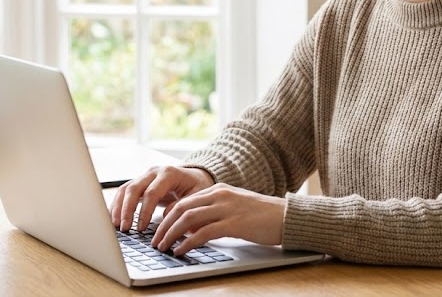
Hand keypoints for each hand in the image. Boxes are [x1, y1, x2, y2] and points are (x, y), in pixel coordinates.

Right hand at [110, 165, 214, 231]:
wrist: (196, 177)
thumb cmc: (197, 187)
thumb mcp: (197, 196)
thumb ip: (182, 206)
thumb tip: (165, 218)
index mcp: (169, 173)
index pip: (152, 192)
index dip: (144, 211)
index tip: (141, 228)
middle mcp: (154, 172)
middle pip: (134, 188)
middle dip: (126, 210)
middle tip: (124, 228)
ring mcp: (145, 176)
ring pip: (125, 189)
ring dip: (118, 207)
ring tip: (115, 226)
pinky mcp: (140, 184)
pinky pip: (124, 193)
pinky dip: (117, 205)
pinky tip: (113, 218)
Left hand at [150, 183, 285, 255]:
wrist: (286, 216)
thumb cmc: (262, 215)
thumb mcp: (235, 207)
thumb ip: (214, 212)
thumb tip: (193, 228)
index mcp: (218, 190)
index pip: (184, 200)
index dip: (167, 216)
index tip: (159, 229)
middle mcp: (220, 195)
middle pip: (181, 208)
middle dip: (164, 226)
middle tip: (155, 241)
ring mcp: (226, 208)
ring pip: (188, 219)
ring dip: (171, 234)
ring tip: (162, 247)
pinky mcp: (234, 223)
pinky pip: (203, 233)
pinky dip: (188, 243)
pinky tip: (181, 251)